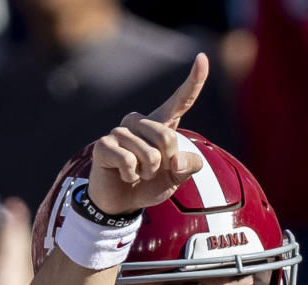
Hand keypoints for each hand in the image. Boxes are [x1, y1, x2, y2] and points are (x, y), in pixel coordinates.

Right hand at [88, 53, 208, 215]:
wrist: (121, 203)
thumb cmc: (149, 185)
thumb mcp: (176, 179)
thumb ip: (187, 167)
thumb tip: (179, 160)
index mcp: (160, 124)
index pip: (180, 101)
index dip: (194, 81)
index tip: (202, 58)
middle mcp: (139, 121)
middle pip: (168, 138)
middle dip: (166, 164)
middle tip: (152, 172)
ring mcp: (120, 131)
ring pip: (149, 155)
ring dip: (147, 174)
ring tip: (137, 174)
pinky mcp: (104, 145)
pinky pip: (129, 162)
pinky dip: (131, 176)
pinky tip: (124, 175)